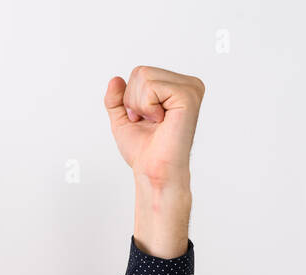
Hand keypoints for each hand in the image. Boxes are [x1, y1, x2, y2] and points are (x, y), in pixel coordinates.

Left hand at [104, 66, 203, 189]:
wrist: (154, 170)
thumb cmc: (144, 150)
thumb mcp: (122, 119)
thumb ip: (116, 99)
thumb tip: (114, 79)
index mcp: (175, 87)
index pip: (140, 73)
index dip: (130, 99)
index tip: (142, 119)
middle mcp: (187, 84)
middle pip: (141, 72)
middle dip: (133, 101)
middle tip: (147, 122)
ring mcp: (190, 88)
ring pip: (144, 77)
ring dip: (139, 105)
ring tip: (155, 122)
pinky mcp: (188, 95)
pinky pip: (151, 86)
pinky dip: (147, 107)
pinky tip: (161, 121)